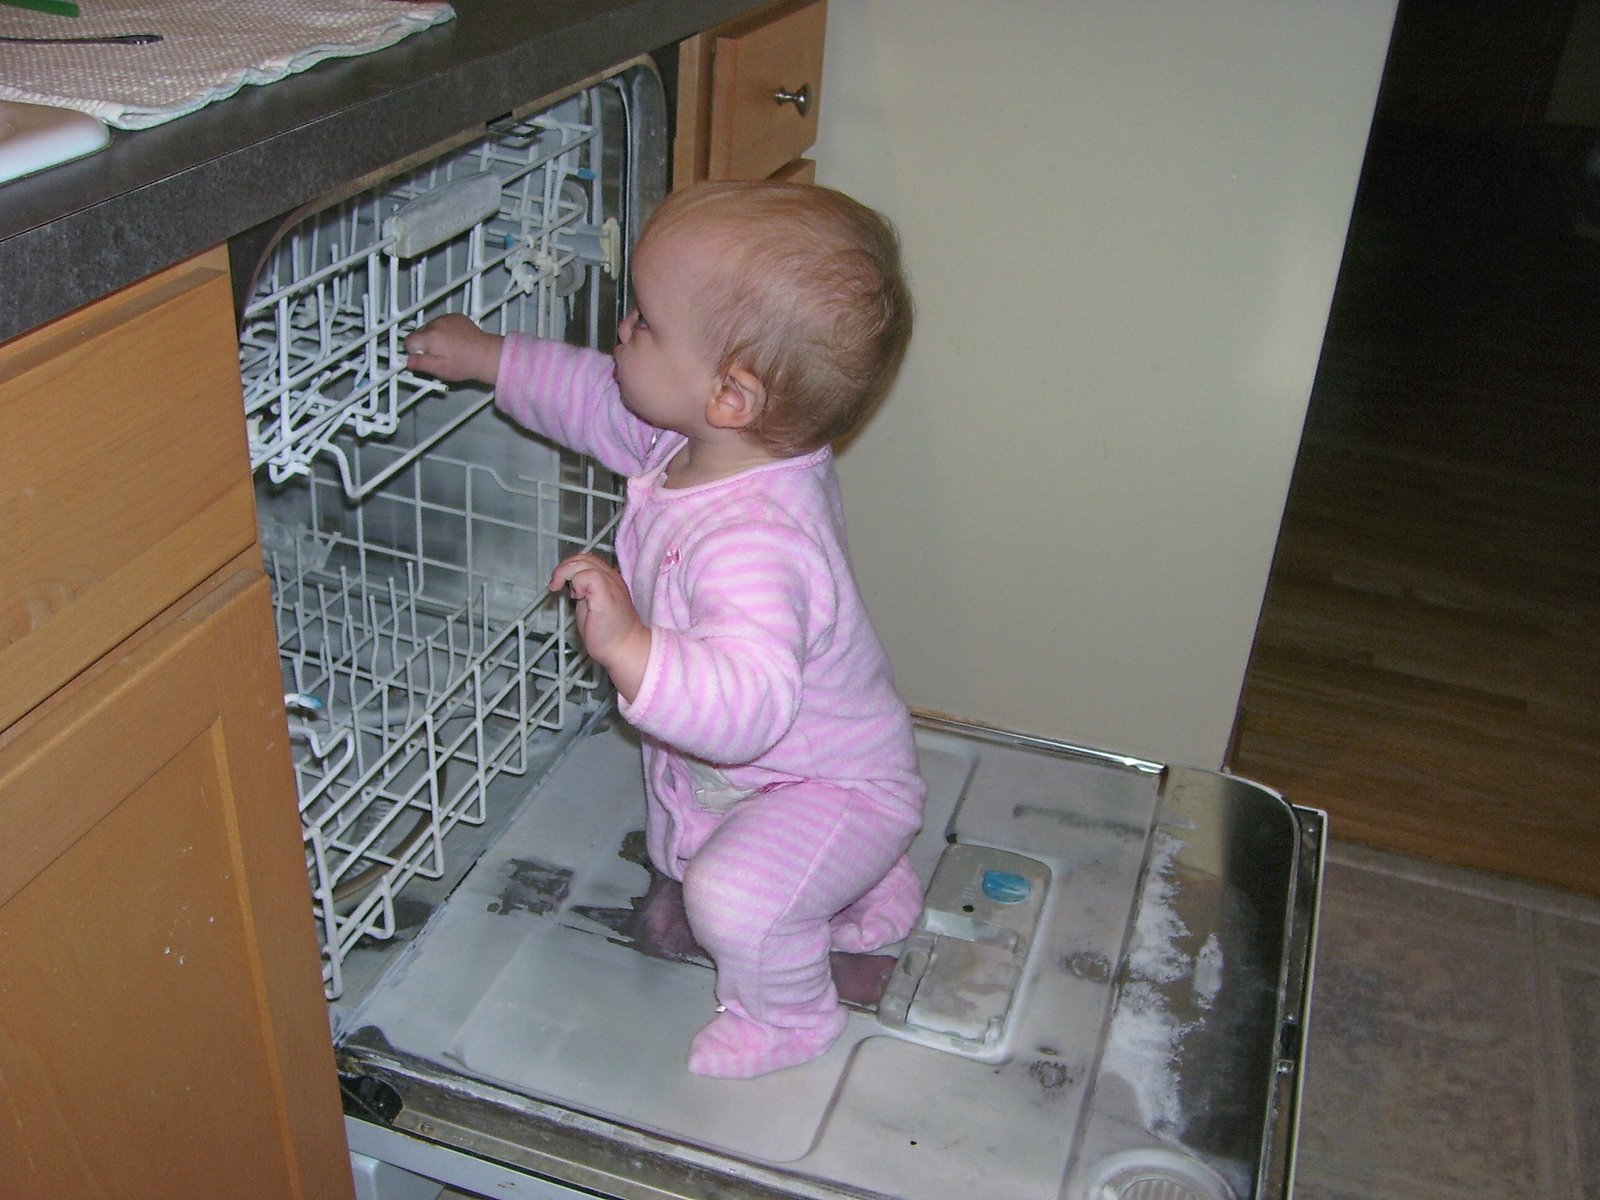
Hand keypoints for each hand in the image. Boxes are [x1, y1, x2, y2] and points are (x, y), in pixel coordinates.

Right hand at [405, 313, 503, 382]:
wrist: (486, 355)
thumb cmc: (465, 364)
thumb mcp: (439, 369)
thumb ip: (420, 364)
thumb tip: (408, 361)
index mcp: (429, 337)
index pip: (408, 341)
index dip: (413, 353)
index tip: (422, 359)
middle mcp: (436, 324)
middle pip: (419, 334)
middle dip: (424, 345)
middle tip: (437, 357)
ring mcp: (446, 318)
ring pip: (430, 328)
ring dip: (434, 337)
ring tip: (448, 350)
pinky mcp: (456, 317)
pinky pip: (443, 323)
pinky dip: (444, 330)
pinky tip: (454, 342)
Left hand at [549, 553, 650, 700]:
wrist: (624, 649)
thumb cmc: (609, 633)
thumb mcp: (591, 605)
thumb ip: (583, 591)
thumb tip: (569, 584)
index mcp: (609, 580)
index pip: (588, 559)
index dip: (571, 567)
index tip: (561, 585)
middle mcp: (611, 578)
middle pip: (584, 557)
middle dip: (564, 568)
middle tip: (556, 586)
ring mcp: (610, 584)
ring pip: (584, 562)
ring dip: (567, 574)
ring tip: (568, 593)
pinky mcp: (606, 594)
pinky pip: (588, 575)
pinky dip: (577, 583)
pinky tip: (576, 597)